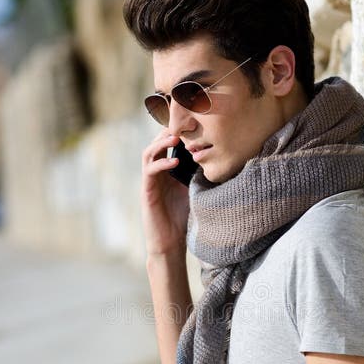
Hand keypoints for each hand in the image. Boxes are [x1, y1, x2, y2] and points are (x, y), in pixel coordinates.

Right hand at [141, 132, 189, 255]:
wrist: (171, 242)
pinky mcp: (147, 191)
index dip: (177, 131)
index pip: (169, 144)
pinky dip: (161, 164)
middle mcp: (157, 172)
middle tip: (182, 125)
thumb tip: (216, 157)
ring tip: (176, 139)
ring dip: (161, 144)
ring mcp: (150, 181)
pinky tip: (174, 163)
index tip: (191, 122)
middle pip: (157, 143)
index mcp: (168, 169)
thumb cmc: (183, 217)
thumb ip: (199, 174)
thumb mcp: (195, 190)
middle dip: (168, 131)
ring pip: (149, 153)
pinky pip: (149, 172)